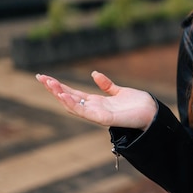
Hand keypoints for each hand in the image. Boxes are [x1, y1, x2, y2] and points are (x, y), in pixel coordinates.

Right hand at [36, 71, 157, 130]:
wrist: (152, 112)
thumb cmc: (137, 104)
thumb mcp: (119, 91)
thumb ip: (106, 85)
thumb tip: (93, 74)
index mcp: (96, 102)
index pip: (73, 93)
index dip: (59, 86)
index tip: (45, 77)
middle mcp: (94, 109)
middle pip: (69, 98)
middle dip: (54, 89)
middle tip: (40, 78)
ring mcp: (97, 114)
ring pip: (73, 105)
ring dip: (60, 95)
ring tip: (50, 84)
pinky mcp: (104, 118)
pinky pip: (85, 112)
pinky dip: (73, 105)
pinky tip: (64, 96)